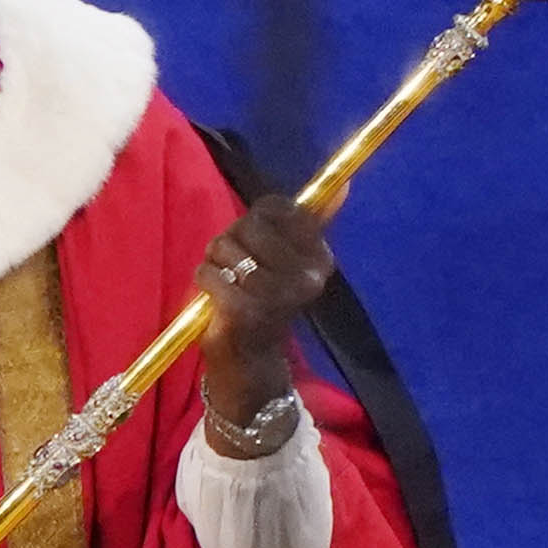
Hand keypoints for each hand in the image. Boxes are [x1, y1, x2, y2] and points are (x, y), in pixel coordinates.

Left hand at [196, 190, 335, 436]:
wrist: (251, 362)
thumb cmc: (264, 301)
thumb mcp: (287, 260)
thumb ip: (310, 223)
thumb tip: (343, 185)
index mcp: (320, 260)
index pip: (284, 209)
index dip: (258, 218)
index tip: (257, 239)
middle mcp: (306, 278)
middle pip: (252, 225)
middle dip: (231, 239)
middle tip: (235, 265)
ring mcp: (277, 296)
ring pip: (226, 247)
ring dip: (215, 261)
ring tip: (225, 281)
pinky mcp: (246, 312)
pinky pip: (210, 273)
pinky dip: (205, 280)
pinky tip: (214, 297)